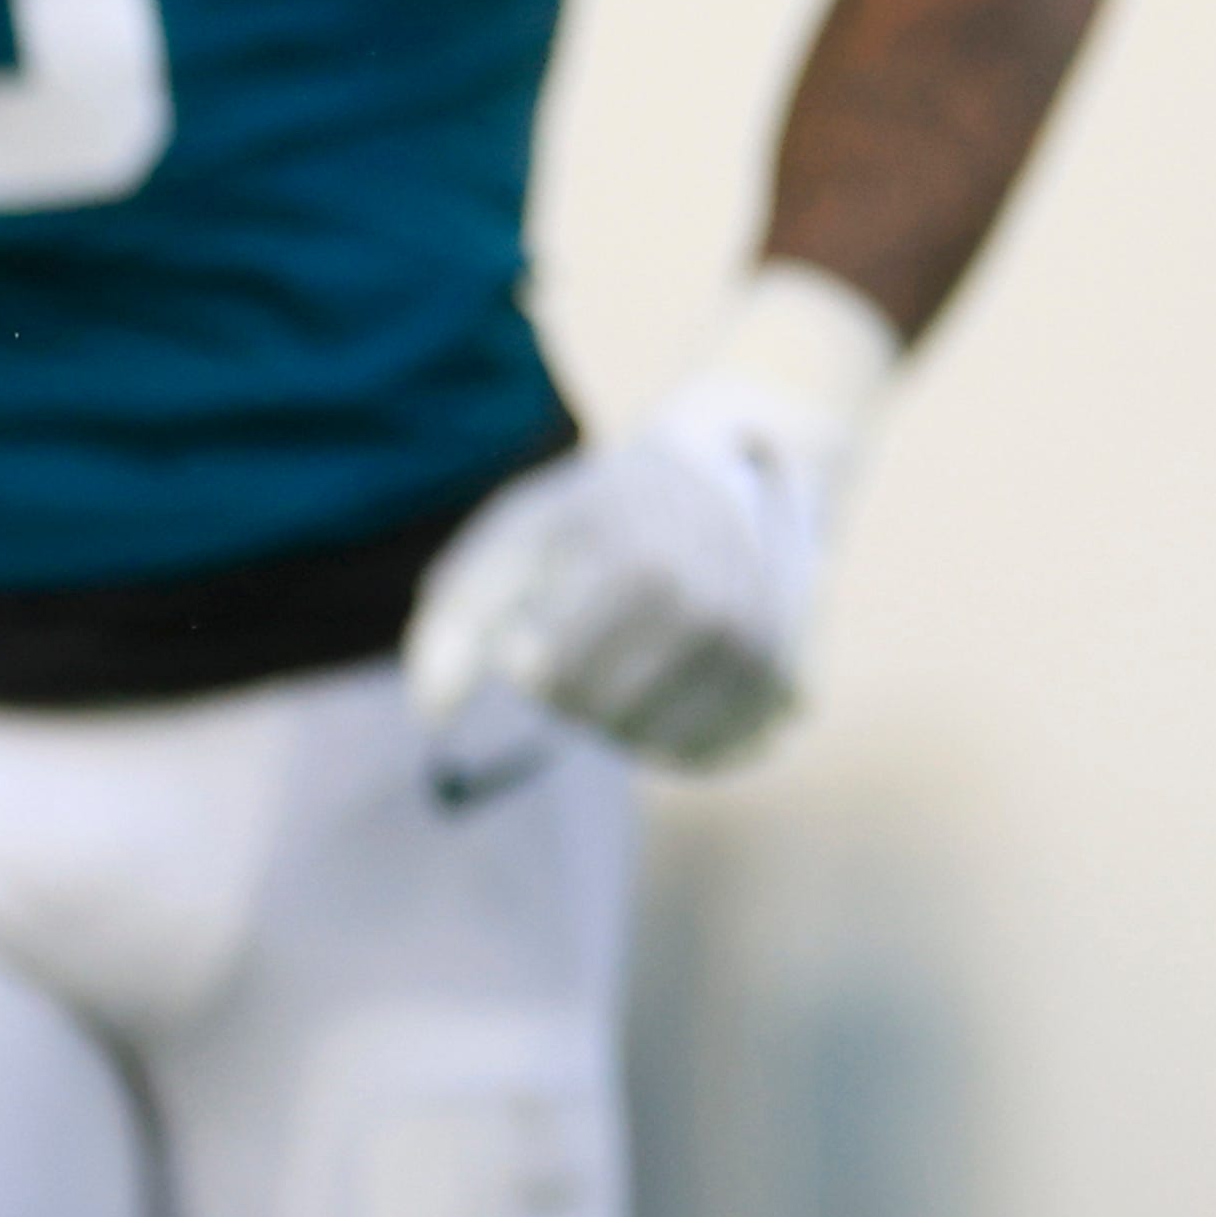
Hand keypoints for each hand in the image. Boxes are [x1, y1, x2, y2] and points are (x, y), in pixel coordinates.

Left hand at [405, 265, 897, 770]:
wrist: (738, 463)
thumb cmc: (603, 509)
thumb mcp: (520, 533)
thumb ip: (455, 617)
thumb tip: (430, 715)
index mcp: (636, 562)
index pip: (551, 678)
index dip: (532, 665)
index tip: (541, 626)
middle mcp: (710, 603)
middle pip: (603, 716)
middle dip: (577, 696)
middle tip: (589, 641)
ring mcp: (756, 640)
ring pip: (657, 746)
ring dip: (624, 721)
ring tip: (628, 662)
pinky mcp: (785, 673)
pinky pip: (711, 753)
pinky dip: (675, 743)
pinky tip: (666, 696)